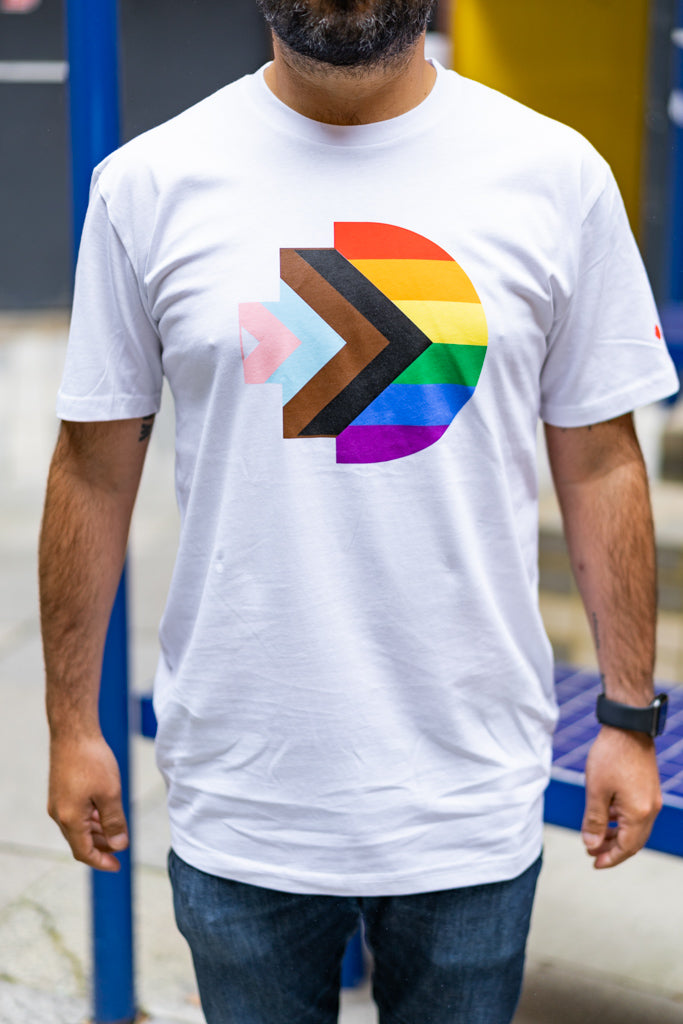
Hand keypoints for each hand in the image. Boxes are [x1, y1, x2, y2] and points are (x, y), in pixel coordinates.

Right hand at [48, 734, 128, 871]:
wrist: (74, 732)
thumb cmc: (92, 760)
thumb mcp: (110, 793)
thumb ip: (114, 822)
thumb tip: (118, 845)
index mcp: (70, 819)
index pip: (84, 852)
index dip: (101, 861)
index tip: (117, 866)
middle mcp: (59, 814)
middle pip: (80, 841)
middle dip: (101, 847)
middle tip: (120, 847)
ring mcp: (58, 802)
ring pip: (78, 828)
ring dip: (96, 833)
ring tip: (116, 831)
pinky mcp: (60, 791)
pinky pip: (75, 814)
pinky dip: (90, 819)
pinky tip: (104, 813)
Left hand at [581, 725, 661, 868]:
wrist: (628, 728)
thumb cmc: (610, 756)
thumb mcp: (596, 790)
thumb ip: (594, 820)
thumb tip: (591, 844)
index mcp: (639, 813)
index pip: (626, 848)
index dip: (610, 858)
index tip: (594, 863)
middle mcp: (650, 809)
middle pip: (633, 841)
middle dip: (613, 850)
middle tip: (592, 853)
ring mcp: (651, 799)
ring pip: (635, 828)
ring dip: (617, 835)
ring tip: (596, 837)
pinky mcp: (648, 789)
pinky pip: (637, 814)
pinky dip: (622, 821)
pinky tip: (607, 816)